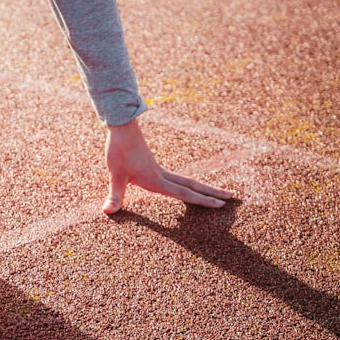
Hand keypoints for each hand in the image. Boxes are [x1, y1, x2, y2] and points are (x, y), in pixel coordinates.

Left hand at [102, 118, 231, 213]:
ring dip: (202, 188)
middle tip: (232, 197)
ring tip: (216, 193)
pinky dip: (188, 184)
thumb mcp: (115, 175)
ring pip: (187, 180)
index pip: (185, 193)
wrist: (122, 126)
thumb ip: (115, 195)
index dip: (203, 201)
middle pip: (193, 185)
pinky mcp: (153, 165)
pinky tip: (186, 186)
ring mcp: (159, 169)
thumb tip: (108, 212)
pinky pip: (176, 178)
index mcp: (157, 181)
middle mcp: (162, 175)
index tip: (221, 205)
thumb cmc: (119, 150)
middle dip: (212, 193)